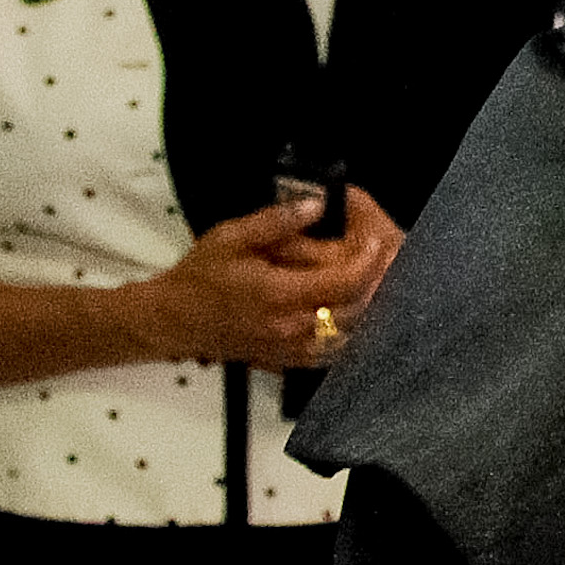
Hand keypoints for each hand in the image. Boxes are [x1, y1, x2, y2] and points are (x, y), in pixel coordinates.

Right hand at [128, 186, 401, 365]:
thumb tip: (316, 204)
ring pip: (351, 335)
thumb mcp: (231, 237)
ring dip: (371, 309)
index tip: (377, 240)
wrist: (172, 320)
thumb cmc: (200, 276)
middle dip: (378, 284)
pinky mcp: (288, 361)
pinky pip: (334, 352)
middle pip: (356, 310)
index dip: (367, 261)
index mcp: (278, 295)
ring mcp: (291, 349)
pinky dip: (354, 332)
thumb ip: (276, 221)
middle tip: (391, 260)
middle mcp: (289, 327)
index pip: (343, 282)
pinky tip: (360, 312)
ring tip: (383, 283)